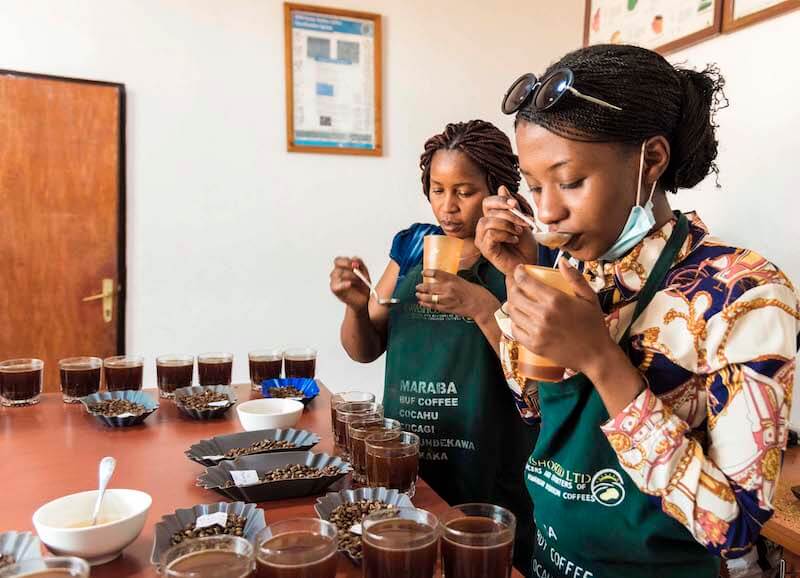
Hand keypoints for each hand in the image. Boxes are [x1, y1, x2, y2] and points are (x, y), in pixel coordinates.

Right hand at [330, 256, 369, 311]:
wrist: (363, 300)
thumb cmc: (363, 286)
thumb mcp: (364, 272)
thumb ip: (360, 263)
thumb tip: (354, 259)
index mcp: (343, 267)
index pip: (339, 260)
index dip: (347, 260)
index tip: (356, 264)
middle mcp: (337, 272)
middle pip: (337, 262)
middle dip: (347, 264)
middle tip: (356, 269)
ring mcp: (334, 281)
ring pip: (338, 272)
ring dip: (350, 275)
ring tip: (358, 281)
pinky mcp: (335, 289)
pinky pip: (335, 285)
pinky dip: (343, 284)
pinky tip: (349, 284)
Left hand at [416, 270, 498, 321]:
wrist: (482, 306)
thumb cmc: (477, 293)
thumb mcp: (465, 281)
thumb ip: (454, 281)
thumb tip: (445, 280)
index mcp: (454, 279)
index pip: (436, 273)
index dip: (428, 272)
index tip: (423, 272)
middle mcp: (448, 289)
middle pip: (429, 286)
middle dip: (421, 287)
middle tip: (418, 286)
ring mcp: (447, 299)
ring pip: (429, 297)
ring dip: (421, 296)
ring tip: (418, 295)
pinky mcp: (447, 308)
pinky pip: (433, 306)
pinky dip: (426, 304)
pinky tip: (422, 303)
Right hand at [475, 186, 537, 276]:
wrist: (529, 264)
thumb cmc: (525, 246)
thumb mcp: (521, 221)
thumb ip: (512, 207)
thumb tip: (502, 187)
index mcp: (491, 219)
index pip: (487, 202)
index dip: (500, 200)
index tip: (515, 204)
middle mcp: (483, 229)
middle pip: (489, 212)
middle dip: (509, 214)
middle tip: (524, 222)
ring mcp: (482, 240)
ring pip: (487, 222)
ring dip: (507, 225)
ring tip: (518, 232)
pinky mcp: (485, 250)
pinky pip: (491, 235)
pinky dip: (505, 235)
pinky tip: (514, 240)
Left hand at [508, 258, 615, 374]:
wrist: (596, 356)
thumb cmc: (594, 325)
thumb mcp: (589, 297)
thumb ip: (575, 277)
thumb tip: (562, 261)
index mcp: (556, 300)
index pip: (526, 282)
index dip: (518, 273)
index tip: (519, 270)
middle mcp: (543, 315)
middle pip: (515, 296)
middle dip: (512, 286)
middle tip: (515, 284)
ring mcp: (537, 332)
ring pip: (513, 312)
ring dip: (512, 303)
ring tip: (517, 299)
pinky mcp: (534, 345)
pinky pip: (515, 330)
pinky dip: (514, 322)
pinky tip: (519, 317)